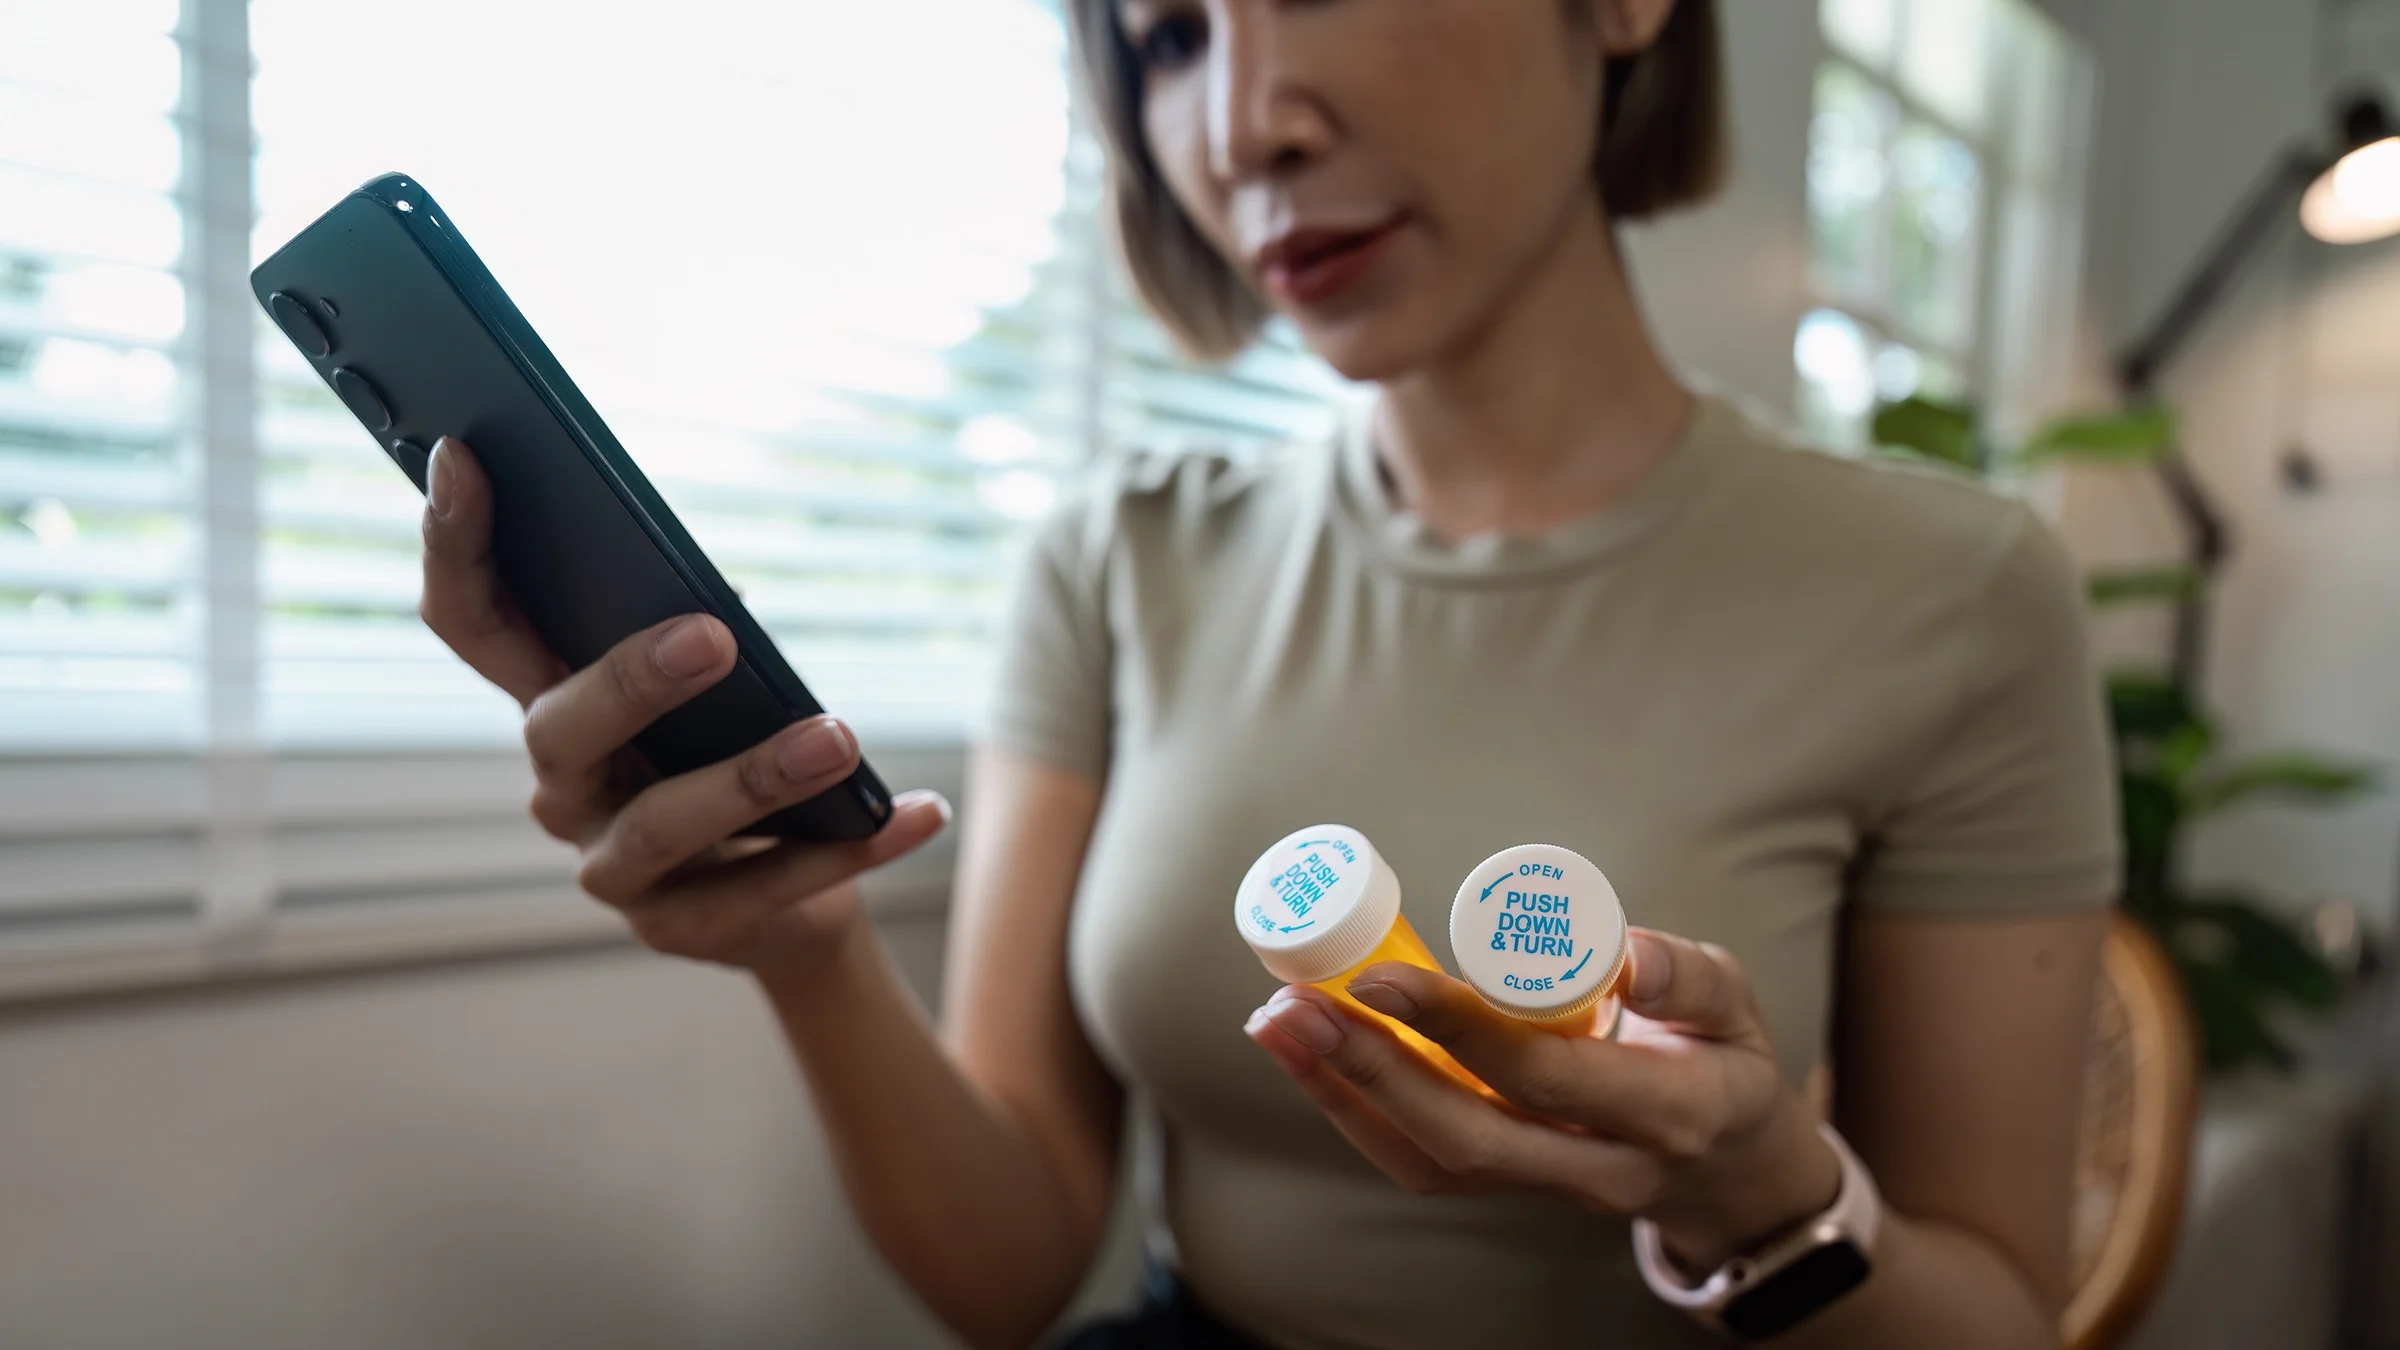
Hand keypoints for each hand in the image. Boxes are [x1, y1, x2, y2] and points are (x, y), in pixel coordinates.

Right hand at [418, 436, 950, 970]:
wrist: (787, 900)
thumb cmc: (735, 755)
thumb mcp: (716, 685)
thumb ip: (694, 628)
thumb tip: (718, 594)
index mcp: (554, 703)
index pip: (472, 622)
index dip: (454, 543)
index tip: (464, 453)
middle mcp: (563, 787)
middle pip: (559, 729)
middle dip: (630, 679)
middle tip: (711, 635)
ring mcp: (613, 868)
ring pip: (664, 823)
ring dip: (755, 777)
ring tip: (838, 738)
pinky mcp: (684, 930)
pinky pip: (770, 889)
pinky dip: (853, 849)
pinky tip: (921, 811)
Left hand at [1244, 929, 1842, 1269]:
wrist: (1735, 1171)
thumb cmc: (1728, 1063)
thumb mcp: (1738, 1007)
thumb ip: (1686, 977)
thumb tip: (1621, 948)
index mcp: (1669, 1115)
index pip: (1546, 1078)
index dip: (1457, 1028)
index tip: (1380, 975)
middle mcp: (1603, 1168)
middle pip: (1469, 1136)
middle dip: (1372, 1070)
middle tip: (1299, 1001)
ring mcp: (1552, 1189)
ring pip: (1434, 1161)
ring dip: (1344, 1094)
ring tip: (1278, 1023)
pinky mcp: (1513, 1187)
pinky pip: (1425, 1165)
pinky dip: (1357, 1112)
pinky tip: (1310, 1056)